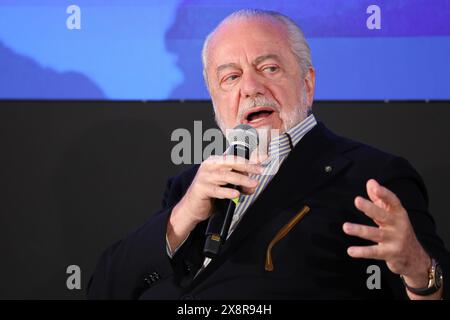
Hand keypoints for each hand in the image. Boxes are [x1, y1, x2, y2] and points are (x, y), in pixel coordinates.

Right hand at [167, 155, 261, 250]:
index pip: (234, 157)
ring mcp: (204, 177)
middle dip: (247, 166)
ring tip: (252, 184)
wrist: (192, 207)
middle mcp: (209, 166)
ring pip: (226, 176)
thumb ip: (239, 182)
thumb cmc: (209, 193)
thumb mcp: (226, 184)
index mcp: (215, 161)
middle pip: (230, 162)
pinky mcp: (201, 188)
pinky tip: (236, 193)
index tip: (261, 160)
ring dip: (241, 179)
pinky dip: (227, 192)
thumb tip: (253, 184)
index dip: (248, 159)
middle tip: (259, 171)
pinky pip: (217, 190)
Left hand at [343, 179, 440, 298]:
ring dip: (360, 230)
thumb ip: (379, 199)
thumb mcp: (391, 214)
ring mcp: (395, 240)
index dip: (384, 194)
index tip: (374, 186)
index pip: (393, 201)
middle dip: (370, 208)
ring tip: (345, 227)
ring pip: (376, 234)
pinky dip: (362, 252)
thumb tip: (370, 182)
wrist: (415, 257)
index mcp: (399, 214)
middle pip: (383, 215)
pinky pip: (374, 252)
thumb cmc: (398, 231)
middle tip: (357, 200)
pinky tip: (350, 251)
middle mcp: (398, 226)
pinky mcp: (390, 254)